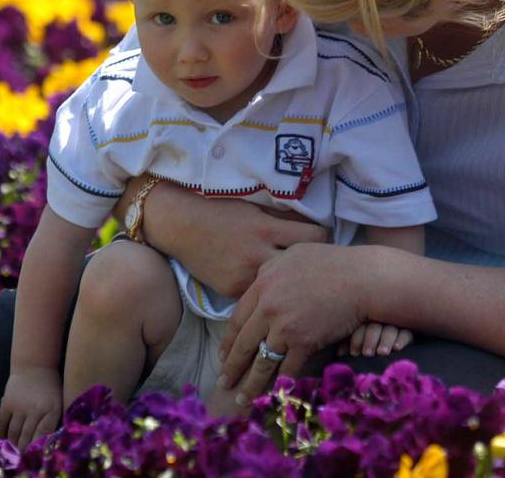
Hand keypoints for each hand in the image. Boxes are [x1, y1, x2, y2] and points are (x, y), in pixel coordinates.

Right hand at [0, 367, 61, 450]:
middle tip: (22, 459)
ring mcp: (19, 405)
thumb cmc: (50, 388)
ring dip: (12, 445)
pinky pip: (2, 423)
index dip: (37, 448)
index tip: (35, 457)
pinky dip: (0, 434)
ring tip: (13, 454)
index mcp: (52, 409)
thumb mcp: (59, 402)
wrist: (35, 365)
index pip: (43, 434)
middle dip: (24, 450)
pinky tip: (1, 442)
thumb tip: (46, 443)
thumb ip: (53, 421)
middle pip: (27, 436)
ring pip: (14, 432)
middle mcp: (35, 408)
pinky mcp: (7, 402)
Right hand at [141, 181, 329, 297]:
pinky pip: (259, 296)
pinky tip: (269, 290)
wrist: (180, 225)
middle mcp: (258, 254)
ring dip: (290, 285)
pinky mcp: (231, 291)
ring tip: (297, 282)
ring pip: (282, 288)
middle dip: (312, 267)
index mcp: (266, 228)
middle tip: (317, 266)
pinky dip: (265, 293)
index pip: (315, 236)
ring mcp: (244, 276)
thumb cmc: (220, 210)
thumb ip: (283, 220)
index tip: (322, 240)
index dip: (323, 237)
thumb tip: (315, 229)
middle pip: (303, 266)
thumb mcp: (256, 208)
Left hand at [217, 243, 370, 402]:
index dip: (228, 342)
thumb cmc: (332, 263)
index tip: (222, 356)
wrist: (362, 277)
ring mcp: (285, 326)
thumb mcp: (292, 255)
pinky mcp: (304, 342)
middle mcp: (268, 307)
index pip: (236, 319)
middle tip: (223, 383)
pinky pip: (287, 369)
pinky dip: (280, 385)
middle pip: (243, 344)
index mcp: (262, 284)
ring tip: (241, 399)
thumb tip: (259, 282)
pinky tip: (273, 396)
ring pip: (261, 362)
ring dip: (250, 385)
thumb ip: (270, 270)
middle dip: (231, 367)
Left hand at [344, 322, 413, 356]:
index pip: (360, 325)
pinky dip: (401, 339)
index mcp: (366, 319)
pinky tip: (397, 348)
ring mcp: (396, 324)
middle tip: (367, 354)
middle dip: (370, 339)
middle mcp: (381, 319)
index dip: (357, 339)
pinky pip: (406, 333)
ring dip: (385, 341)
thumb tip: (339, 353)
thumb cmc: (370, 346)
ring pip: (390, 329)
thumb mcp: (358, 342)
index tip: (354, 353)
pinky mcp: (410, 331)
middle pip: (374, 326)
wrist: (397, 344)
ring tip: (382, 353)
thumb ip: (349, 343)